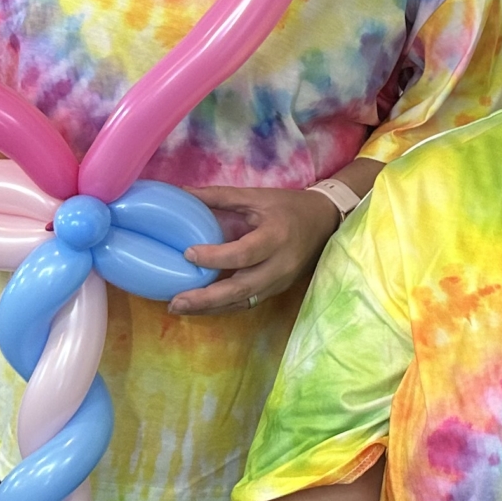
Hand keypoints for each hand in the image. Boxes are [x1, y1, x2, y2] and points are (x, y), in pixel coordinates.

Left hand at [174, 185, 341, 314]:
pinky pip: (248, 303)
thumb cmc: (289, 206)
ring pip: (243, 302)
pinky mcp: (277, 290)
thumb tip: (183, 192)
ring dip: (210, 308)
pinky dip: (223, 307)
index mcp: (276, 236)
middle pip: (242, 288)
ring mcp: (280, 281)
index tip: (188, 253)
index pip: (244, 253)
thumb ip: (220, 197)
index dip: (215, 256)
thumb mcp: (257, 196)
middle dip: (207, 298)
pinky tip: (201, 307)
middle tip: (176, 301)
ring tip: (180, 307)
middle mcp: (280, 264)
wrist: (325, 221)